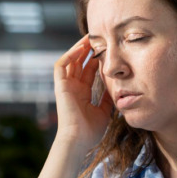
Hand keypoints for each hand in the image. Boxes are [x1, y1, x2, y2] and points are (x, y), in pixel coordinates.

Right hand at [54, 35, 113, 149]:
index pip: (90, 71)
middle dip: (89, 50)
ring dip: (79, 49)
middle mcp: (73, 88)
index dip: (97, 60)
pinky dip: (70, 55)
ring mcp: (65, 86)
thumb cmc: (90, 131)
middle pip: (80, 63)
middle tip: (100, 38)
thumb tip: (117, 86)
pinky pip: (61, 65)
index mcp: (82, 94)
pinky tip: (81, 48)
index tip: (108, 50)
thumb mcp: (104, 111)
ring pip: (70, 60)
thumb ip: (108, 97)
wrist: (78, 140)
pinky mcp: (60, 86)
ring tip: (90, 38)